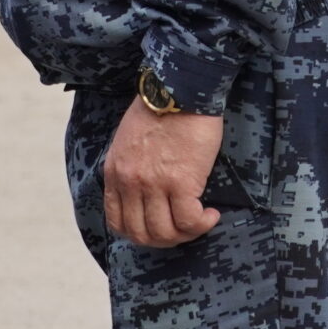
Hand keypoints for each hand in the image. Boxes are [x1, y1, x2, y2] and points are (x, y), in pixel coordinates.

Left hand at [102, 98, 224, 247]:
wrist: (181, 88)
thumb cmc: (161, 108)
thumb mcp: (128, 139)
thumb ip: (130, 167)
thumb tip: (145, 192)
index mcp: (115, 172)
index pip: (117, 221)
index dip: (140, 234)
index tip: (159, 227)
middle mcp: (130, 182)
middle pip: (141, 234)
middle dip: (165, 240)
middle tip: (184, 229)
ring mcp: (154, 184)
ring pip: (165, 233)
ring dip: (186, 234)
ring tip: (201, 220)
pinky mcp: (181, 182)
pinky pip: (189, 221)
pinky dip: (202, 224)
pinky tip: (211, 214)